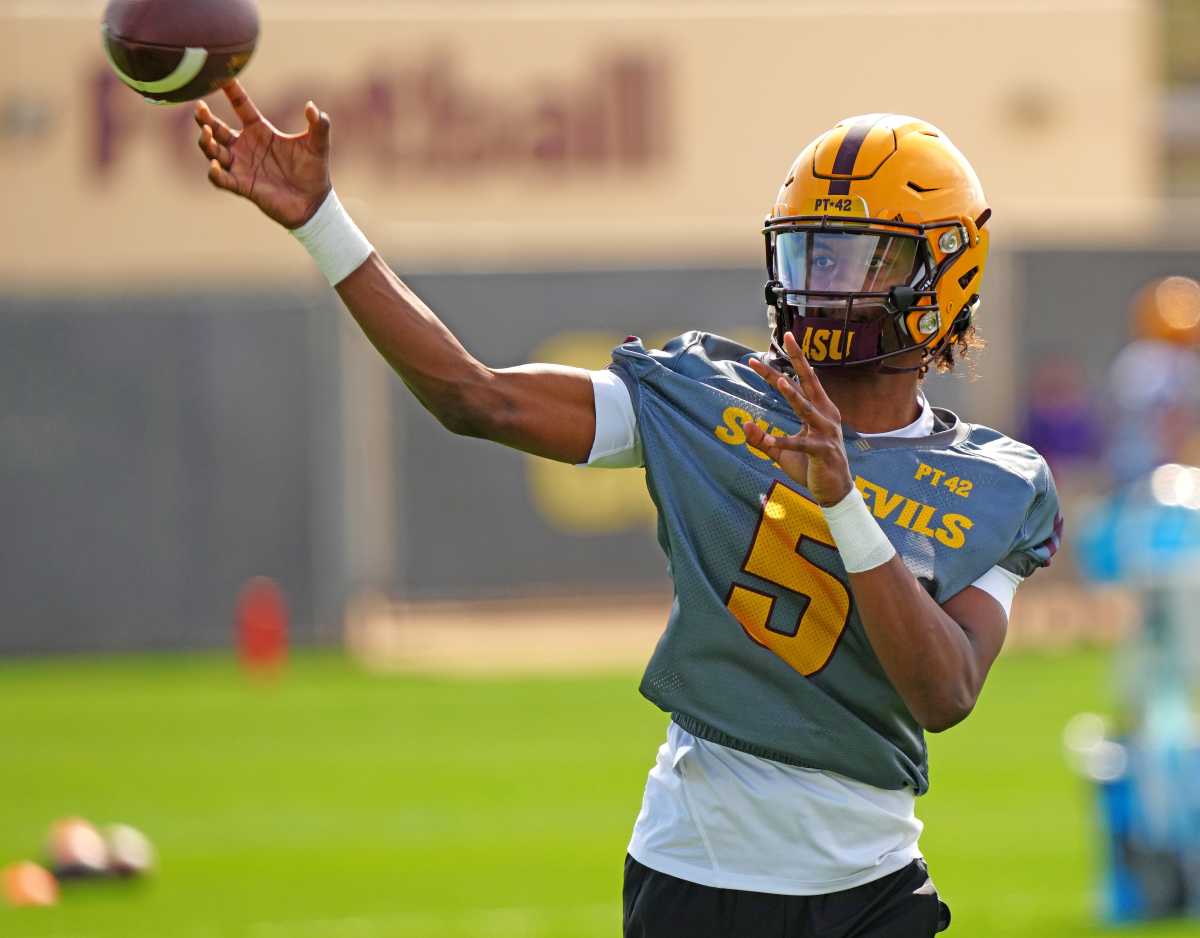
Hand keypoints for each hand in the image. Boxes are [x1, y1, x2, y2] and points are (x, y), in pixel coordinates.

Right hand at [195, 81, 331, 229]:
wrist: (313, 202)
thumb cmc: (314, 170)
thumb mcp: (318, 145)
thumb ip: (319, 125)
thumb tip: (312, 107)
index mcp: (260, 131)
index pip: (241, 105)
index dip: (231, 90)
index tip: (220, 74)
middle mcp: (246, 146)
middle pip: (217, 128)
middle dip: (205, 119)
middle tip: (200, 109)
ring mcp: (242, 166)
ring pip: (213, 152)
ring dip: (206, 142)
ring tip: (207, 133)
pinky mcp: (243, 186)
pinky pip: (222, 180)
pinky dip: (215, 174)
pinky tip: (215, 167)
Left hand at [746, 332, 853, 506]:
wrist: (835, 491)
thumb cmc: (811, 467)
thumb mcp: (782, 452)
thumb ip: (763, 439)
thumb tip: (745, 424)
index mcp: (818, 410)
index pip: (797, 383)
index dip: (777, 369)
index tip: (757, 357)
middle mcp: (825, 415)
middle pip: (809, 381)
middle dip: (798, 358)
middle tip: (787, 337)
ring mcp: (826, 432)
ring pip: (807, 409)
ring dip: (794, 395)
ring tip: (782, 381)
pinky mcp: (822, 451)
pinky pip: (801, 445)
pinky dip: (784, 443)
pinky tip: (771, 441)